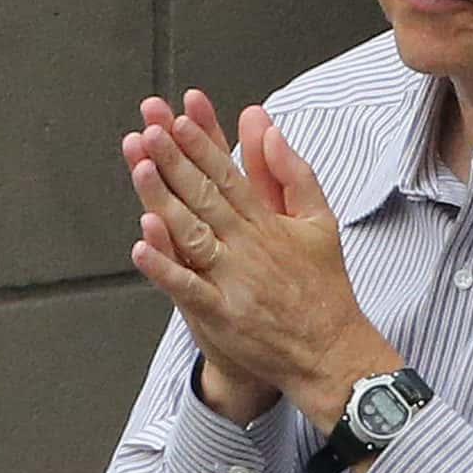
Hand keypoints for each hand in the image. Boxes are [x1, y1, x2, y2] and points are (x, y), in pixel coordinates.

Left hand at [124, 95, 396, 429]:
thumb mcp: (321, 223)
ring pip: (192, 233)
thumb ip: (294, 174)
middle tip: (151, 130)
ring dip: (164, 200)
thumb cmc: (323, 289)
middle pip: (206, 196)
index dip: (202, 145)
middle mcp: (249, 246)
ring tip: (141, 169)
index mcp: (269, 223)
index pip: (230, 175)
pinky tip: (142, 246)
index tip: (179, 119)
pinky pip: (187, 287)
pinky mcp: (222, 314)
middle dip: (175, 160)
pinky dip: (164, 267)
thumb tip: (270, 130)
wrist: (331, 353)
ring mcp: (234, 280)